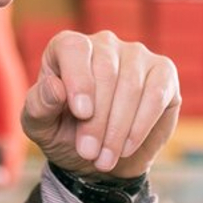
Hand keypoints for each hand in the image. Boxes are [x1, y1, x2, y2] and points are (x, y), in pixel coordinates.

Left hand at [20, 31, 179, 177]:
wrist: (98, 159)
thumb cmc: (65, 134)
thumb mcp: (41, 126)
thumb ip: (39, 105)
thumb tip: (54, 86)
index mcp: (68, 47)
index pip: (74, 48)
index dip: (79, 80)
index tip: (81, 113)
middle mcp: (103, 43)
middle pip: (106, 71)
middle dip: (97, 119)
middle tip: (89, 153)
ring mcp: (136, 55)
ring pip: (132, 85)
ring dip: (118, 128)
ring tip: (104, 159)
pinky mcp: (163, 73)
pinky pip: (156, 94)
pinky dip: (141, 125)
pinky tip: (127, 148)